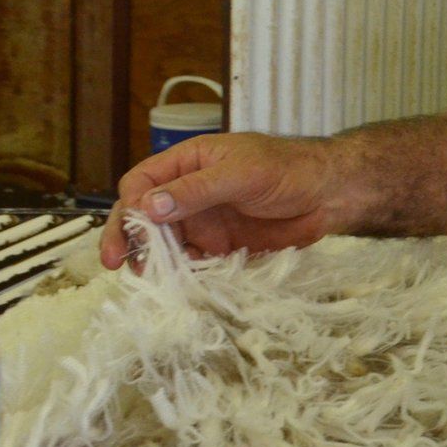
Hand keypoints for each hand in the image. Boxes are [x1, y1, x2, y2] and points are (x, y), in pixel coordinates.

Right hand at [100, 132, 340, 269]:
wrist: (330, 194)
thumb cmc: (288, 169)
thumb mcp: (241, 173)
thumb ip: (196, 190)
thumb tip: (148, 207)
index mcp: (188, 163)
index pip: (142, 182)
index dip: (130, 205)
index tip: (130, 230)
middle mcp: (188, 192)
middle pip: (143, 216)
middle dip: (128, 238)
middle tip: (117, 265)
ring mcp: (203, 220)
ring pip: (164, 243)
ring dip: (153, 260)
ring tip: (150, 278)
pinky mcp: (220, 246)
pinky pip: (191, 262)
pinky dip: (182, 273)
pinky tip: (180, 283)